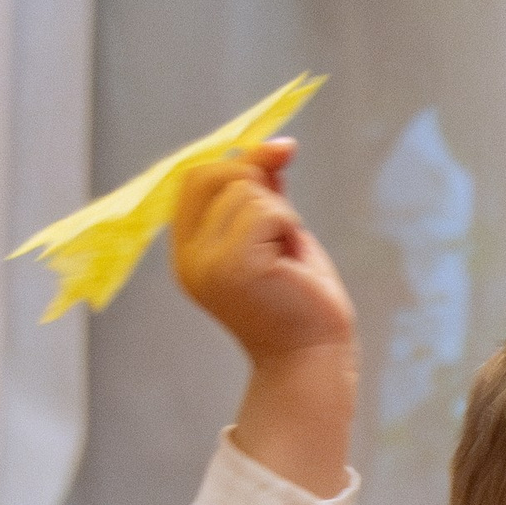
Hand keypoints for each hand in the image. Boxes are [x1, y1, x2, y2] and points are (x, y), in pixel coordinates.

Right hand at [172, 143, 357, 500]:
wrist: (315, 357)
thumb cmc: (300, 302)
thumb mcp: (276, 237)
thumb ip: (266, 195)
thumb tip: (276, 146)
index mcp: (190, 251)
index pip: (195, 178)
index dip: (236, 160)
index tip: (279, 157)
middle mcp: (190, 259)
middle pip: (215, 174)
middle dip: (259, 182)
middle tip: (286, 224)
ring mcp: (208, 264)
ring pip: (248, 192)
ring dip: (282, 215)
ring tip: (288, 257)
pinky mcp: (236, 267)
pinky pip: (268, 211)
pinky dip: (290, 227)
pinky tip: (292, 262)